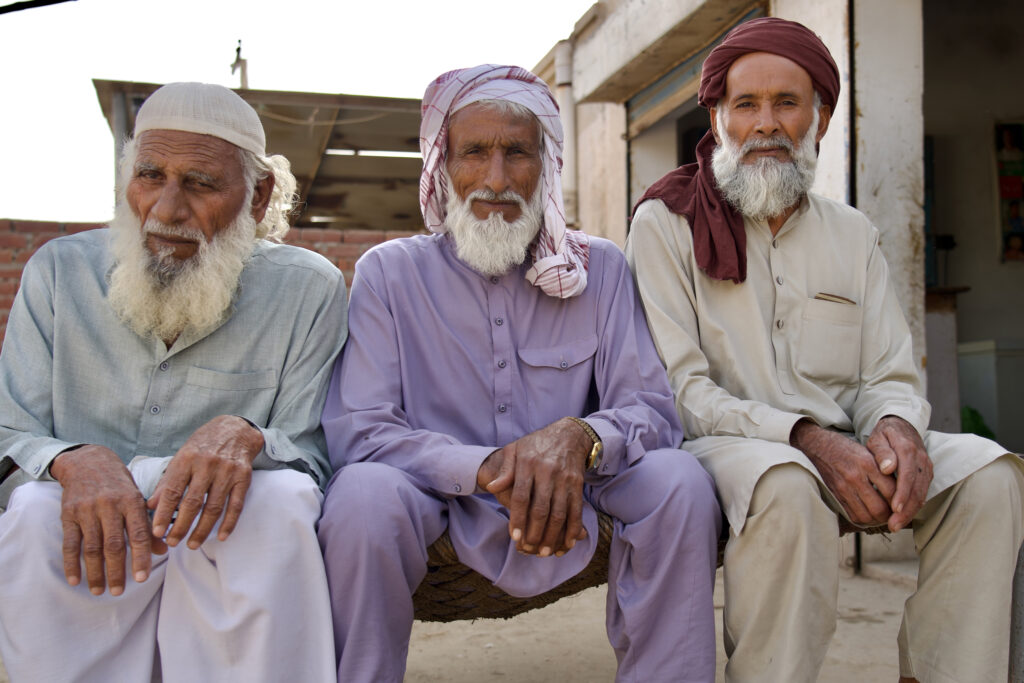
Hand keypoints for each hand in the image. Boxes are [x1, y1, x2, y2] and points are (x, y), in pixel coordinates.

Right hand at [50, 445, 159, 595]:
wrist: (88, 461)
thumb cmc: (119, 484)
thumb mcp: (137, 498)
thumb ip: (148, 524)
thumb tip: (162, 551)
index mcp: (132, 502)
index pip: (139, 534)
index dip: (141, 558)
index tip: (142, 578)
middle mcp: (110, 506)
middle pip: (114, 545)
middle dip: (117, 571)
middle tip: (119, 592)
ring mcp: (87, 510)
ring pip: (92, 548)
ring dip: (95, 573)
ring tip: (99, 591)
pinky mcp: (68, 514)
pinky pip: (70, 543)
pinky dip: (72, 564)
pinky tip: (75, 580)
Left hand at [148, 415, 263, 549]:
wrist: (235, 429)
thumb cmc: (203, 445)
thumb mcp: (181, 457)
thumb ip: (167, 482)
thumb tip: (150, 506)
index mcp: (187, 459)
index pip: (172, 491)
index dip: (163, 514)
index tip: (156, 533)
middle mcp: (207, 465)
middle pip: (193, 502)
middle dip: (181, 527)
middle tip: (172, 543)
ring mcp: (227, 471)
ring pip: (214, 507)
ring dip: (202, 529)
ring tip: (192, 544)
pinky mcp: (243, 478)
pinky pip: (236, 505)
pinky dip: (229, 523)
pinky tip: (221, 537)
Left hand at [477, 418, 591, 556]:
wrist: (569, 434)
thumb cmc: (536, 444)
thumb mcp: (515, 449)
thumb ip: (504, 470)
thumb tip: (491, 488)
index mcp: (528, 463)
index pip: (521, 496)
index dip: (517, 518)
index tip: (514, 536)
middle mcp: (547, 471)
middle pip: (541, 508)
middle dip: (535, 532)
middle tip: (529, 549)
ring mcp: (564, 478)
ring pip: (559, 512)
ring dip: (553, 535)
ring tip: (546, 551)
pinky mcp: (578, 483)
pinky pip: (576, 509)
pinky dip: (574, 527)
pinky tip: (569, 542)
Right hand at [791, 420, 896, 528]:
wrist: (817, 447)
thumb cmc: (846, 449)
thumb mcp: (867, 452)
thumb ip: (883, 469)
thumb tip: (901, 489)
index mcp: (867, 463)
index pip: (891, 490)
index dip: (901, 501)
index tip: (904, 503)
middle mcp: (855, 477)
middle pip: (879, 508)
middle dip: (890, 515)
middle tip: (896, 514)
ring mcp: (843, 488)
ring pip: (866, 515)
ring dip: (877, 520)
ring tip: (884, 516)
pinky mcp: (835, 495)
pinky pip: (853, 515)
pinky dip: (864, 519)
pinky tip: (869, 515)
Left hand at [865, 416, 931, 531]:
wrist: (902, 427)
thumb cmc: (885, 434)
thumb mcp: (878, 438)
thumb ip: (881, 452)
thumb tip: (888, 468)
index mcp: (908, 450)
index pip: (907, 475)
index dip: (902, 494)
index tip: (894, 509)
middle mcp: (921, 460)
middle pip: (917, 489)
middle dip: (906, 510)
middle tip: (892, 525)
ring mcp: (926, 468)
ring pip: (922, 494)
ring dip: (910, 512)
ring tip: (895, 525)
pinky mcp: (927, 474)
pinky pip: (923, 492)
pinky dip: (914, 506)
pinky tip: (902, 517)